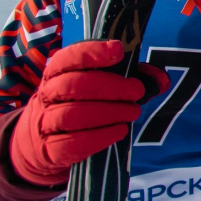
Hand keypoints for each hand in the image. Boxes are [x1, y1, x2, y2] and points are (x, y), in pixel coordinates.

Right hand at [10, 40, 168, 185]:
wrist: (38, 145)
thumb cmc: (77, 106)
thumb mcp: (95, 88)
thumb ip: (128, 79)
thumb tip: (161, 79)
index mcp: (56, 73)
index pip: (68, 58)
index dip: (92, 52)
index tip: (118, 50)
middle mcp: (47, 95)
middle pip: (73, 85)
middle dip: (110, 86)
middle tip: (137, 91)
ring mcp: (45, 123)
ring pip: (72, 114)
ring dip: (109, 112)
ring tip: (133, 113)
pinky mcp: (50, 150)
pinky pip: (71, 143)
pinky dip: (99, 137)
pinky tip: (119, 132)